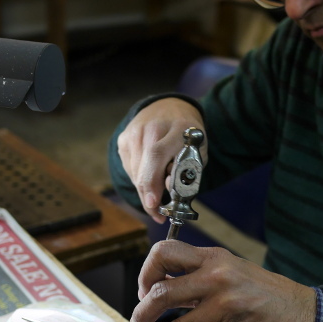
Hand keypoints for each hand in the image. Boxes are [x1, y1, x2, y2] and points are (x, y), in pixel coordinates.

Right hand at [117, 98, 206, 221]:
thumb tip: (167, 192)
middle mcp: (153, 127)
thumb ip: (188, 171)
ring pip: (135, 173)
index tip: (155, 203)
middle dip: (148, 195)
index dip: (153, 182)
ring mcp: (134, 132)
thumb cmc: (187, 137)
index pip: (158, 155)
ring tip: (156, 201)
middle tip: (157, 213)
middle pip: (143, 168)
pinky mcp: (124, 139)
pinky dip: (139, 179)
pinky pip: (129, 168)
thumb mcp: (198, 151)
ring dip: (144, 191)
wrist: (168, 108)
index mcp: (178, 128)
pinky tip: (150, 180)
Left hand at [129, 240, 316, 321]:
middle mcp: (215, 277)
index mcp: (212, 257)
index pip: (165, 252)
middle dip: (140, 313)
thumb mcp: (231, 268)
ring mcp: (223, 305)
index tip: (144, 290)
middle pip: (161, 291)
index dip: (146, 272)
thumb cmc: (265, 292)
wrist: (301, 311)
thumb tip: (162, 288)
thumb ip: (199, 274)